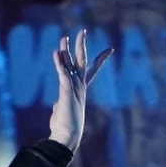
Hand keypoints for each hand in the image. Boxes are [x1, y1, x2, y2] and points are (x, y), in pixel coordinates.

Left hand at [47, 29, 114, 152]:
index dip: (100, 60)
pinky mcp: (66, 90)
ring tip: (64, 38)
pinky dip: (58, 63)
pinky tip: (55, 53)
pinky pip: (61, 73)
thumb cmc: (65, 125)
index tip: (110, 50)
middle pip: (82, 61)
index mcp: (81, 89)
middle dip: (82, 45)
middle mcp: (79, 85)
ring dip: (66, 50)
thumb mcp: (65, 110)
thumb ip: (63, 103)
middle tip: (83, 31)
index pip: (92, 71)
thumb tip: (58, 104)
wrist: (67, 135)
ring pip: (70, 64)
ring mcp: (73, 87)